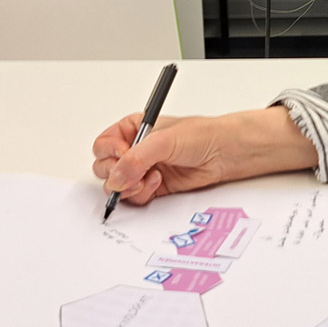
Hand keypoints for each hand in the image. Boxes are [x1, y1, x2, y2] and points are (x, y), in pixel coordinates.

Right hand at [92, 107, 317, 204]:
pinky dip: (141, 195)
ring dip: (130, 186)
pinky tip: (156, 184)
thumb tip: (116, 177)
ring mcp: (143, 169)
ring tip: (149, 179)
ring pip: (118, 185)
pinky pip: (135, 196)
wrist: (224, 153)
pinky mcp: (154, 186)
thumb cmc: (200, 136)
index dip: (109, 154)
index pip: (103, 145)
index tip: (123, 156)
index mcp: (132, 129)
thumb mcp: (163, 141)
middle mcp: (134, 150)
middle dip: (116, 174)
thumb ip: (135, 159)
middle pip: (105, 167)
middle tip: (134, 174)